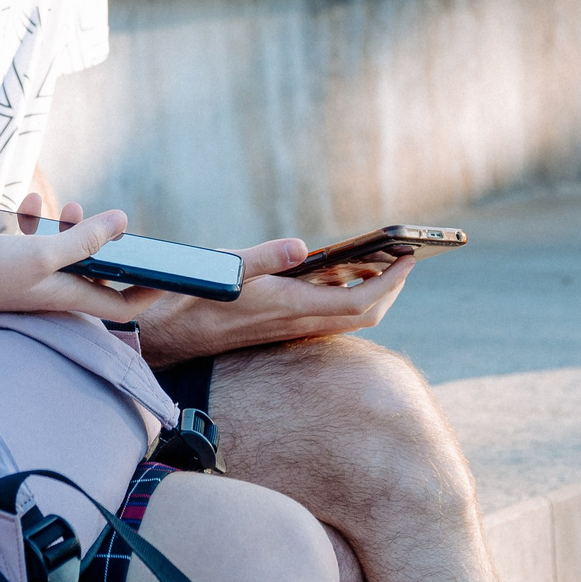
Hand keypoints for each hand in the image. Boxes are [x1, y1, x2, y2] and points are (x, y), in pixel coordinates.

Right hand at [0, 209, 164, 323]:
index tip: (173, 272)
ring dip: (73, 227)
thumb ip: (83, 241)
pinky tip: (30, 203)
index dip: (150, 290)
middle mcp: (54, 289)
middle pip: (97, 273)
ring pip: (67, 252)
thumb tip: (123, 224)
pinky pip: (34, 240)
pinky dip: (37, 221)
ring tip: (69, 206)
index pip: (123, 304)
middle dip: (110, 247)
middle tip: (119, 225)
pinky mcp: (12, 262)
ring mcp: (33, 276)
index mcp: (69, 295)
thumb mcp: (41, 254)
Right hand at [136, 239, 417, 364]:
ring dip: (371, 293)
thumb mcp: (225, 268)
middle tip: (405, 258)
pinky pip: (330, 315)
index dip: (390, 282)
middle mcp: (297, 322)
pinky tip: (340, 274)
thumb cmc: (194, 296)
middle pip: (363, 314)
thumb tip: (304, 246)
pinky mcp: (283, 326)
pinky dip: (347, 296)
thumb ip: (265, 258)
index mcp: (291, 307)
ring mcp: (292, 327)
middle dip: (391, 288)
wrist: (171, 335)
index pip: (358, 301)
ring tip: (382, 262)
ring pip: (348, 317)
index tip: (409, 258)